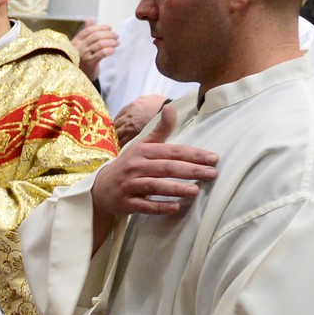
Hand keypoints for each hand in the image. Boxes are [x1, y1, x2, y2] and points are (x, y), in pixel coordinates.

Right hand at [71, 22, 116, 80]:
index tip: (110, 27)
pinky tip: (113, 50)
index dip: (101, 27)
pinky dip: (109, 50)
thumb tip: (89, 19)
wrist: (78, 77)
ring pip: (100, 44)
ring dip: (111, 42)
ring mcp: (83, 55)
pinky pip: (101, 54)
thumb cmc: (81, 59)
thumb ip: (86, 33)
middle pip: (95, 36)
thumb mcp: (82, 45)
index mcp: (76, 41)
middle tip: (116, 36)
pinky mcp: (90, 63)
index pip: (89, 30)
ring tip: (117, 43)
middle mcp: (78, 47)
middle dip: (108, 34)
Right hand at [90, 103, 217, 221]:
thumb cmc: (128, 165)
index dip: (193, 154)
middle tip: (212, 174)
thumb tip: (171, 107)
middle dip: (191, 170)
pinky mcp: (126, 203)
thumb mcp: (142, 145)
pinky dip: (160, 207)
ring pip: (156, 186)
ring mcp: (130, 185)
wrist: (100, 189)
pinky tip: (176, 207)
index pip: (172, 151)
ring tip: (196, 191)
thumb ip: (160, 129)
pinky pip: (145, 206)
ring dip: (176, 188)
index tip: (213, 158)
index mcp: (142, 150)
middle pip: (167, 168)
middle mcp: (135, 166)